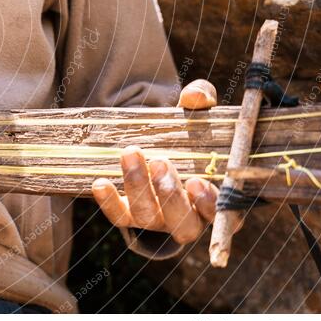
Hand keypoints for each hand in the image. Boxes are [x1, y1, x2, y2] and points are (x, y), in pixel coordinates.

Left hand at [91, 79, 219, 243]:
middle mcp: (189, 218)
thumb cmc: (185, 132)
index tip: (196, 182)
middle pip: (183, 223)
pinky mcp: (130, 216)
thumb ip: (202, 100)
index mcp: (215, 199)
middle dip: (170, 195)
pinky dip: (109, 202)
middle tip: (160, 162)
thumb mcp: (196, 113)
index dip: (209, 204)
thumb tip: (194, 96)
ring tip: (131, 154)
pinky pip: (119, 217)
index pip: (220, 214)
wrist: (154, 140)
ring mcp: (159, 220)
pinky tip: (101, 183)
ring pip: (148, 217)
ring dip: (138, 187)